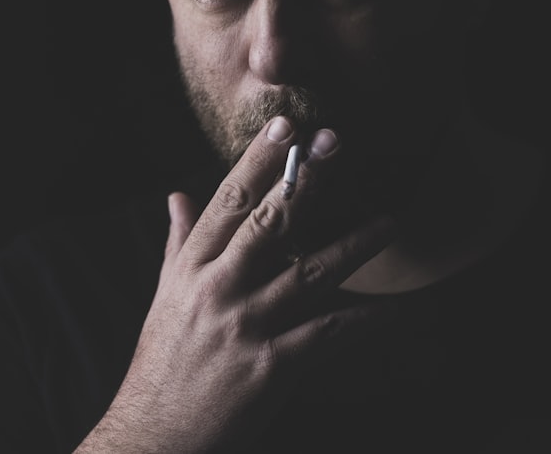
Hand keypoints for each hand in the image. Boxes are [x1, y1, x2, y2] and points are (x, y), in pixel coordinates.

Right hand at [75, 116, 397, 452]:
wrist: (155, 436)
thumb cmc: (162, 362)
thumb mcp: (164, 296)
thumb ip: (179, 242)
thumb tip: (177, 194)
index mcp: (191, 268)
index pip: (227, 202)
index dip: (259, 161)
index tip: (286, 126)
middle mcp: (217, 290)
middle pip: (269, 223)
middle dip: (307, 180)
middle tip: (337, 143)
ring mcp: (246, 327)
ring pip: (309, 271)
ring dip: (354, 243)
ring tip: (389, 221)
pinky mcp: (272, 365)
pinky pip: (330, 330)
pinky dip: (366, 316)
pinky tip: (395, 304)